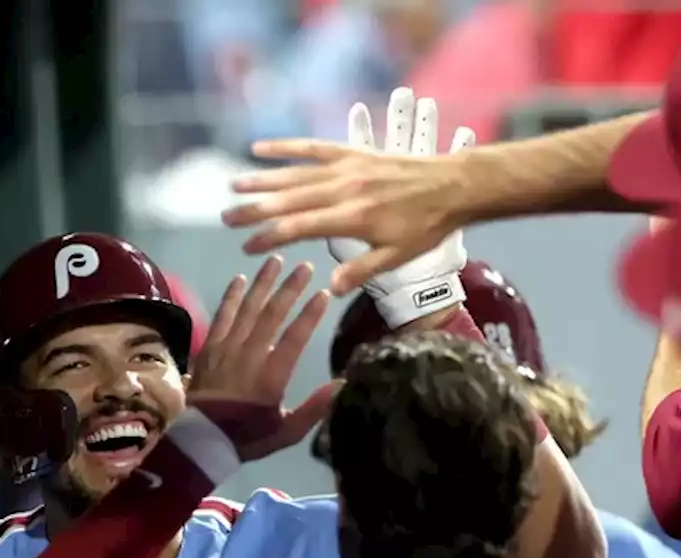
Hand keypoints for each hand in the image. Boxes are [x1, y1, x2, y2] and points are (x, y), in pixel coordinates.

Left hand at [186, 255, 335, 459]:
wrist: (200, 441)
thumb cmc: (247, 437)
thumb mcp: (286, 432)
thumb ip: (315, 408)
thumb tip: (342, 383)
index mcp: (272, 376)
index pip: (295, 337)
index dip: (311, 314)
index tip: (324, 293)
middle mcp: (250, 356)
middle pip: (272, 314)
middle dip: (290, 288)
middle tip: (305, 266)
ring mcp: (226, 349)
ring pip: (248, 309)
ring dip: (263, 283)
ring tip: (275, 261)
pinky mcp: (208, 348)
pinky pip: (221, 316)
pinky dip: (231, 296)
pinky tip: (239, 279)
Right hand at [223, 88, 476, 295]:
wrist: (455, 185)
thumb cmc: (427, 226)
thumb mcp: (397, 256)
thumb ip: (360, 270)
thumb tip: (329, 287)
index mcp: (352, 219)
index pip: (299, 229)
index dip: (269, 238)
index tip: (247, 247)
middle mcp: (344, 190)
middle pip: (288, 200)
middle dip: (254, 209)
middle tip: (226, 217)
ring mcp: (347, 168)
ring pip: (295, 174)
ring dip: (262, 180)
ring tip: (233, 186)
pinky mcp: (353, 153)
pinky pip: (313, 148)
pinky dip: (286, 147)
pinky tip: (260, 148)